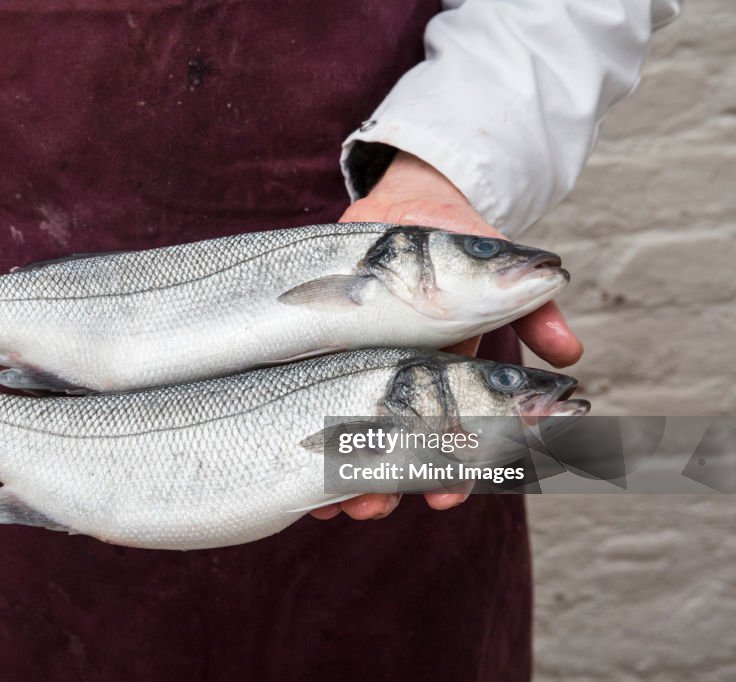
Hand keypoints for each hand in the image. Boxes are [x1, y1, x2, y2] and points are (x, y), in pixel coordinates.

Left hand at [310, 152, 583, 520]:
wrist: (405, 206)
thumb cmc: (458, 242)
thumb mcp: (499, 271)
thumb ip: (532, 311)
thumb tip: (571, 354)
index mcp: (449, 370)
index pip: (457, 433)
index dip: (454, 470)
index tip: (443, 495)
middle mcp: (406, 379)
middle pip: (400, 446)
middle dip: (389, 484)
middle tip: (374, 508)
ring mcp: (366, 369)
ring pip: (357, 434)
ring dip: (346, 475)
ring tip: (334, 503)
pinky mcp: (329, 351)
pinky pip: (313, 402)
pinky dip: (306, 438)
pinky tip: (296, 474)